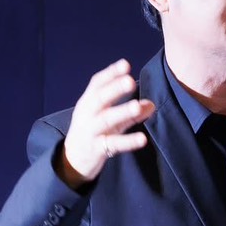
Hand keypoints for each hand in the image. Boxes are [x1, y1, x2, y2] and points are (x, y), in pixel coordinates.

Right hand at [58, 59, 155, 188]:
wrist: (73, 161)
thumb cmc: (94, 133)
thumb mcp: (111, 120)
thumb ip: (131, 113)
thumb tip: (152, 104)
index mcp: (88, 102)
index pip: (97, 84)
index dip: (110, 73)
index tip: (125, 64)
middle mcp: (86, 114)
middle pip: (99, 99)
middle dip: (114, 89)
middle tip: (130, 81)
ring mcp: (90, 132)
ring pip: (106, 120)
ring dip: (122, 112)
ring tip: (137, 105)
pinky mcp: (96, 149)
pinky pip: (113, 144)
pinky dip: (128, 141)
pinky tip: (142, 139)